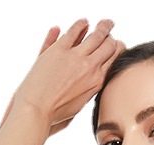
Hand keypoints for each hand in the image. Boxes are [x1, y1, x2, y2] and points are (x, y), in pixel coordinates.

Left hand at [11, 18, 124, 133]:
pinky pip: (75, 30)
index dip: (118, 49)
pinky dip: (81, 24)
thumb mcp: (80, 104)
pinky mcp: (60, 49)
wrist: (36, 109)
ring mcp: (75, 56)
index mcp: (97, 81)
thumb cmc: (55, 112)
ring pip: (96, 35)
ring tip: (105, 23)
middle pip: (109, 45)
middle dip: (111, 37)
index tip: (117, 45)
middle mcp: (90, 67)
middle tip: (111, 32)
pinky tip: (84, 23)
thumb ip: (90, 89)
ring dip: (103, 26)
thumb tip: (95, 78)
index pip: (115, 58)